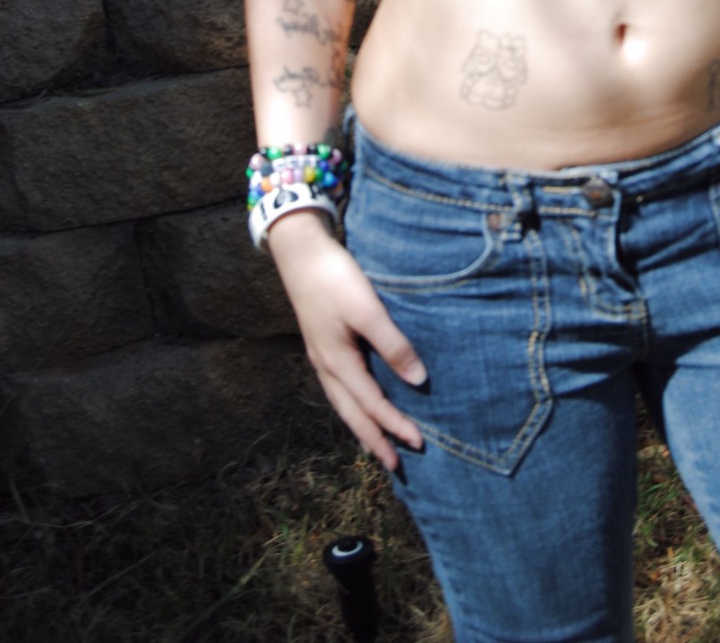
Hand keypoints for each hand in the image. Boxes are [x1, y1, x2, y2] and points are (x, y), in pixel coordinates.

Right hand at [267, 211, 425, 468]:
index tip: (418, 444)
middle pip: (352, 414)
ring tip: (375, 445)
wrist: (301, 253)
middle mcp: (326, 366)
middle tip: (395, 466)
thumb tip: (418, 381)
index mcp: (338, 363)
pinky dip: (352, 404)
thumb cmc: (335, 279)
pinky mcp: (321, 343)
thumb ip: (393, 345)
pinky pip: (338, 387)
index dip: (395, 426)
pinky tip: (358, 400)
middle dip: (374, 441)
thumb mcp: (368, 310)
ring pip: (343, 403)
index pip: (372, 405)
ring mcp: (320, 356)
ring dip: (361, 426)